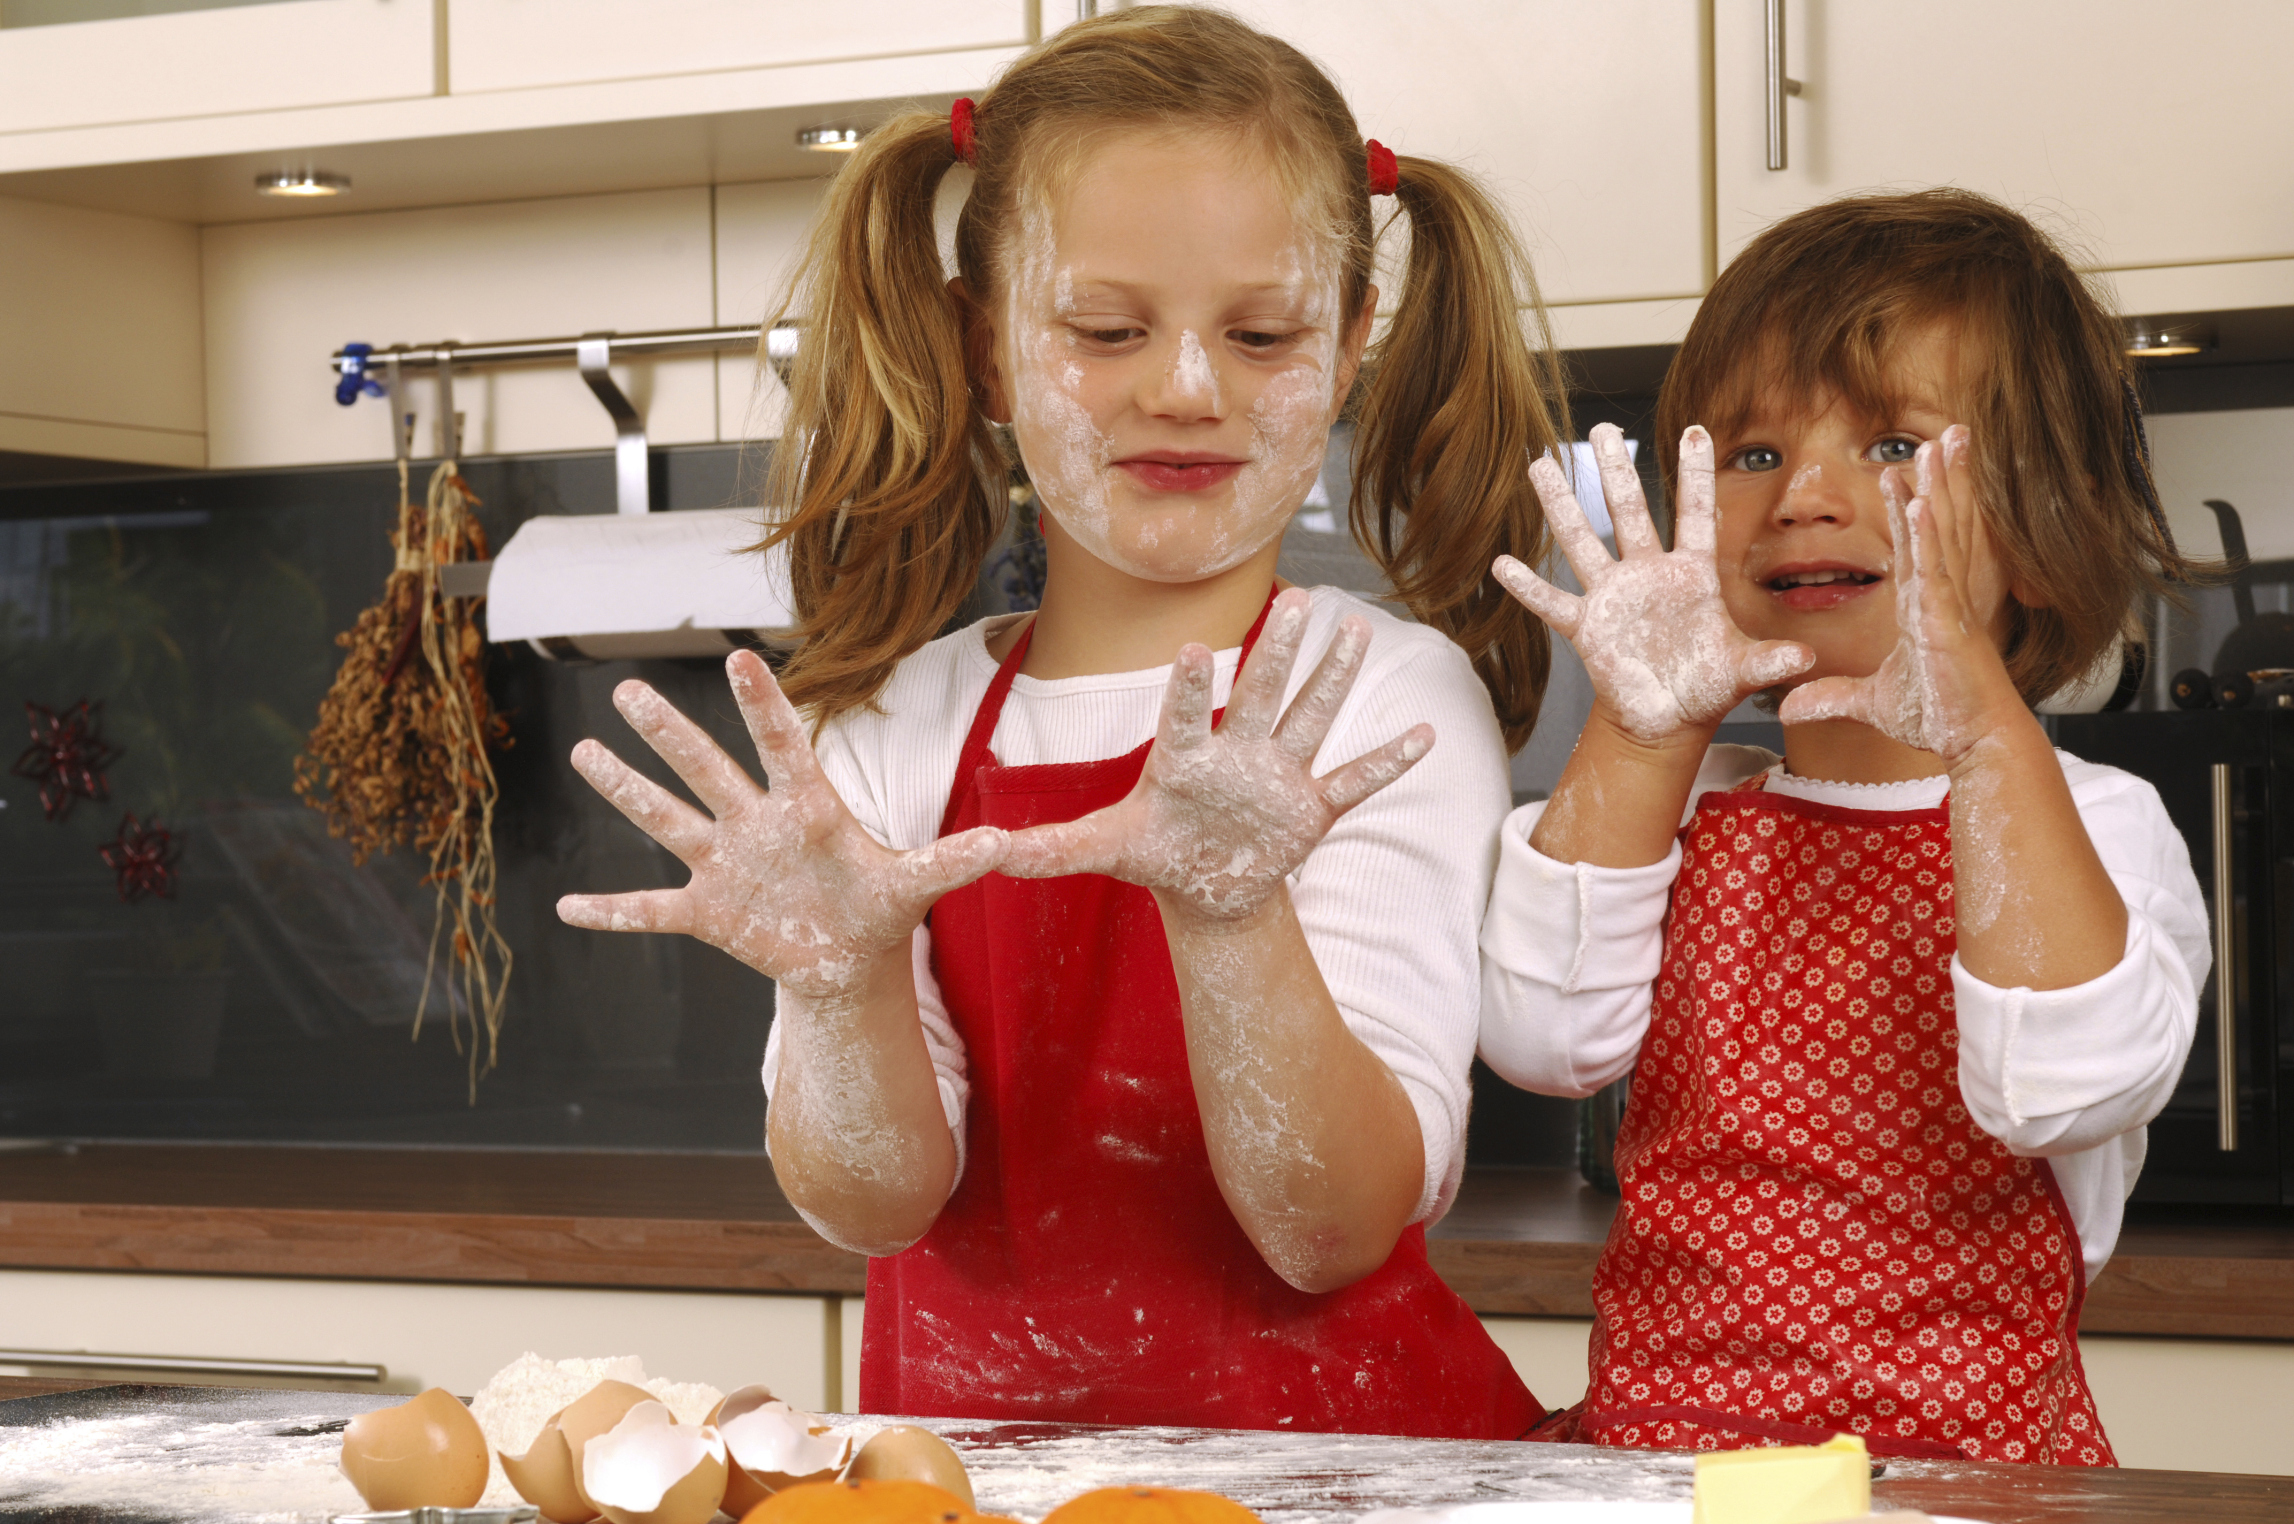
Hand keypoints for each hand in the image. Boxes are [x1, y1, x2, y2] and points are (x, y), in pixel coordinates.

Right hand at [556, 651, 1006, 997]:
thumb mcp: (916, 885)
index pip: (780, 744)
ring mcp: (724, 865)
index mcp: (805, 807)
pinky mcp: (706, 912)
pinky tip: (568, 908)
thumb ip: (953, 862)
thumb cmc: (879, 908)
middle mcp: (754, 824)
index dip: (760, 704)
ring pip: (665, 820)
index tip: (738, 657)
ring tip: (583, 753)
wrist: (848, 959)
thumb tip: (1007, 845)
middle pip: (705, 769)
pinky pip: (650, 912)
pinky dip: (611, 913)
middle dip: (668, 733)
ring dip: (624, 790)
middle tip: (627, 686)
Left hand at [998, 588, 1430, 922]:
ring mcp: (1278, 775)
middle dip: (1277, 651)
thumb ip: (1047, 849)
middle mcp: (1236, 752)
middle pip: (1259, 693)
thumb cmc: (1156, 852)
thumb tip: (981, 850)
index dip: (1188, 687)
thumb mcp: (1102, 850)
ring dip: (1334, 678)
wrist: (1205, 885)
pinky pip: (1356, 780)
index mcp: (1183, 758)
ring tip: (1357, 628)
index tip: (1194, 647)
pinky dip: (1388, 761)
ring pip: (1310, 716)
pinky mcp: (1311, 807)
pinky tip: (1423, 733)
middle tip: (1296, 600)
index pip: (1184, 714)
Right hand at [1494, 423, 1810, 743]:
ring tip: (1539, 465)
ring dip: (1561, 505)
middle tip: (1603, 427)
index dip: (1694, 474)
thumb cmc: (1707, 688)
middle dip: (1615, 470)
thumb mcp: (1743, 670)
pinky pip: (1552, 604)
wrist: (1668, 720)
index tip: (1693, 429)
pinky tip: (1503, 564)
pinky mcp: (1587, 628)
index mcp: (1692, 575)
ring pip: (1582, 542)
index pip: (1695, 514)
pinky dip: (1528, 587)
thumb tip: (1806, 661)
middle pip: (1629, 512)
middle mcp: (1648, 575)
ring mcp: (1613, 597)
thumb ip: (1770, 661)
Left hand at [1777, 426, 2025, 766]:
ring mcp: (1946, 603)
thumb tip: (1791, 705)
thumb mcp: (1870, 702)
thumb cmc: (1937, 717)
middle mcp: (1940, 596)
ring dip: (1939, 488)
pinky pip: (1935, 569)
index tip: (1897, 473)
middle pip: (1940, 524)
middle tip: (1943, 435)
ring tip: (1939, 445)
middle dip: (1940, 479)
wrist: (1974, 739)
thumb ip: (1832, 696)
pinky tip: (1921, 504)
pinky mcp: (1946, 620)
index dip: (1908, 507)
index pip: (1915, 546)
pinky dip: (1929, 536)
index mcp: (1925, 607)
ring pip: (1943, 534)